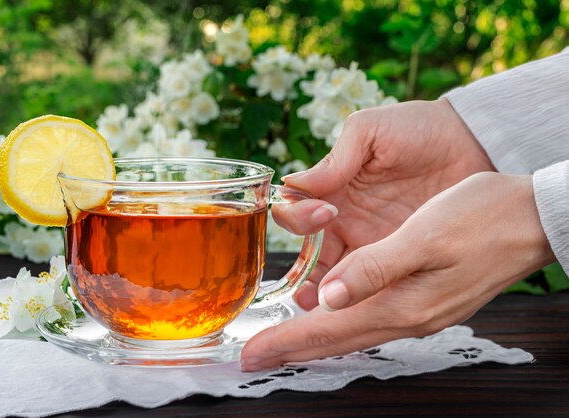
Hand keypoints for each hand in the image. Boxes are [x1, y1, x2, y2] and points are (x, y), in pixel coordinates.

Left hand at [242, 172, 553, 370]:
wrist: (534, 219)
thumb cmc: (482, 219)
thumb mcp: (424, 237)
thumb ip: (375, 268)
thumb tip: (329, 297)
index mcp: (402, 303)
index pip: (330, 330)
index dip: (287, 342)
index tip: (252, 353)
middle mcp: (408, 316)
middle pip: (337, 340)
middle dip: (293, 348)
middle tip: (256, 357)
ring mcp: (420, 311)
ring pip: (353, 332)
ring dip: (315, 338)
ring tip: (284, 341)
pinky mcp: (427, 298)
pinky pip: (372, 320)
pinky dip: (342, 323)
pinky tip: (334, 315)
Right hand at [274, 99, 494, 309]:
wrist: (473, 143)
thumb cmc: (419, 129)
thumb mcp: (372, 131)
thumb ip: (336, 159)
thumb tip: (294, 183)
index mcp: (331, 189)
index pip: (296, 211)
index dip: (298, 217)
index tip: (324, 212)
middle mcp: (343, 220)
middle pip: (308, 254)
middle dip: (300, 274)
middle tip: (307, 287)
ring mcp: (370, 242)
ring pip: (334, 277)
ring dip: (322, 293)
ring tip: (320, 306)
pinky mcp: (399, 257)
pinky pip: (372, 283)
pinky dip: (358, 298)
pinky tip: (354, 309)